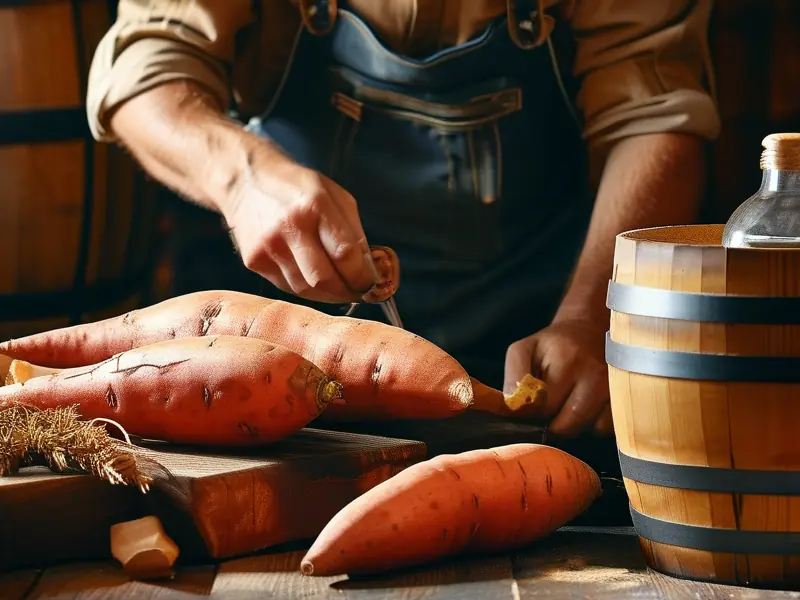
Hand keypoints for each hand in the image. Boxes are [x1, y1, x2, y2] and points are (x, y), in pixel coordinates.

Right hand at [223, 150, 374, 302]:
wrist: (245, 180)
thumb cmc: (298, 188)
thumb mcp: (335, 196)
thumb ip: (354, 232)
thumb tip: (370, 270)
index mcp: (315, 206)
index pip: (345, 254)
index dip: (363, 276)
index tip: (371, 283)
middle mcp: (290, 227)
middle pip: (325, 280)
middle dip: (347, 292)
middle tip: (358, 292)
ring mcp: (268, 246)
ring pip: (306, 290)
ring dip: (328, 295)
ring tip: (339, 289)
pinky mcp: (253, 260)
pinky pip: (287, 287)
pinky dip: (306, 289)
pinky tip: (314, 281)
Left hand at [503, 319, 612, 437]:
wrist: (590, 330)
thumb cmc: (552, 345)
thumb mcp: (524, 350)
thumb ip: (514, 376)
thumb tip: (514, 406)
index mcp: (567, 360)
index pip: (545, 407)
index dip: (535, 412)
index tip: (534, 403)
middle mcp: (596, 374)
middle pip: (569, 424)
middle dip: (555, 424)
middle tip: (552, 407)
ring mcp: (617, 386)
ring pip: (590, 429)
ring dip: (576, 425)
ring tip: (570, 405)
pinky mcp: (628, 397)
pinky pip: (609, 427)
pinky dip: (595, 424)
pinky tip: (588, 408)